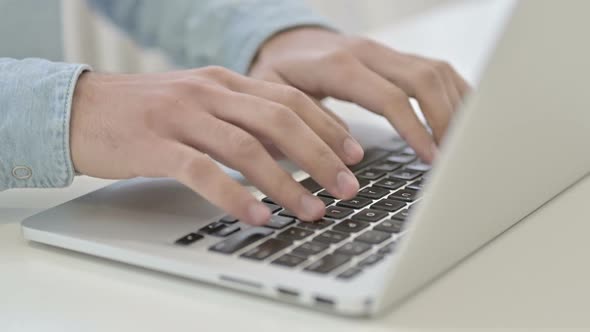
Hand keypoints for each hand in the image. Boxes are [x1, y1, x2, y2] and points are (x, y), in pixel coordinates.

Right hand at [70, 67, 362, 224]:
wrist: (80, 108)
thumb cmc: (144, 112)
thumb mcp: (200, 104)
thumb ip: (240, 118)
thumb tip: (288, 145)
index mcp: (224, 81)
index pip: (290, 98)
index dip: (328, 126)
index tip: (354, 153)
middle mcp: (209, 92)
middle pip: (280, 121)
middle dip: (321, 156)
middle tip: (347, 187)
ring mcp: (182, 117)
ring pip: (247, 148)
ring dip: (287, 183)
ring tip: (313, 210)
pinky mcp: (155, 145)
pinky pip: (204, 172)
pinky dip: (235, 196)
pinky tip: (258, 215)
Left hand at [249, 28, 470, 162]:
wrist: (286, 42)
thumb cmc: (279, 72)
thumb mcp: (277, 97)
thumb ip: (310, 121)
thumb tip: (351, 152)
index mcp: (339, 65)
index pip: (390, 97)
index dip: (414, 128)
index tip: (430, 158)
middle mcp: (368, 53)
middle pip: (423, 79)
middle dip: (446, 119)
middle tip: (457, 157)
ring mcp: (385, 53)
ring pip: (435, 71)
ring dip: (456, 106)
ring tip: (466, 143)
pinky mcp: (395, 58)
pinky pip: (435, 69)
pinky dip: (455, 92)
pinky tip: (463, 116)